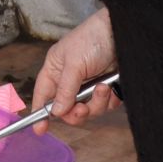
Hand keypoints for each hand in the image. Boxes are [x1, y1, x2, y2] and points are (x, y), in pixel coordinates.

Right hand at [29, 8, 117, 131]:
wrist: (122, 31)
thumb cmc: (93, 38)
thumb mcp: (74, 64)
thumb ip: (65, 90)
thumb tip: (56, 112)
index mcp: (55, 70)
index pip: (43, 96)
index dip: (40, 113)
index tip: (40, 129)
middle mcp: (70, 80)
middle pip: (67, 109)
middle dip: (76, 112)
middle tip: (82, 108)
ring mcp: (89, 85)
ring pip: (88, 110)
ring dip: (97, 103)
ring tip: (103, 86)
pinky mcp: (106, 88)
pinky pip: (105, 106)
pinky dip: (110, 99)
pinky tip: (112, 85)